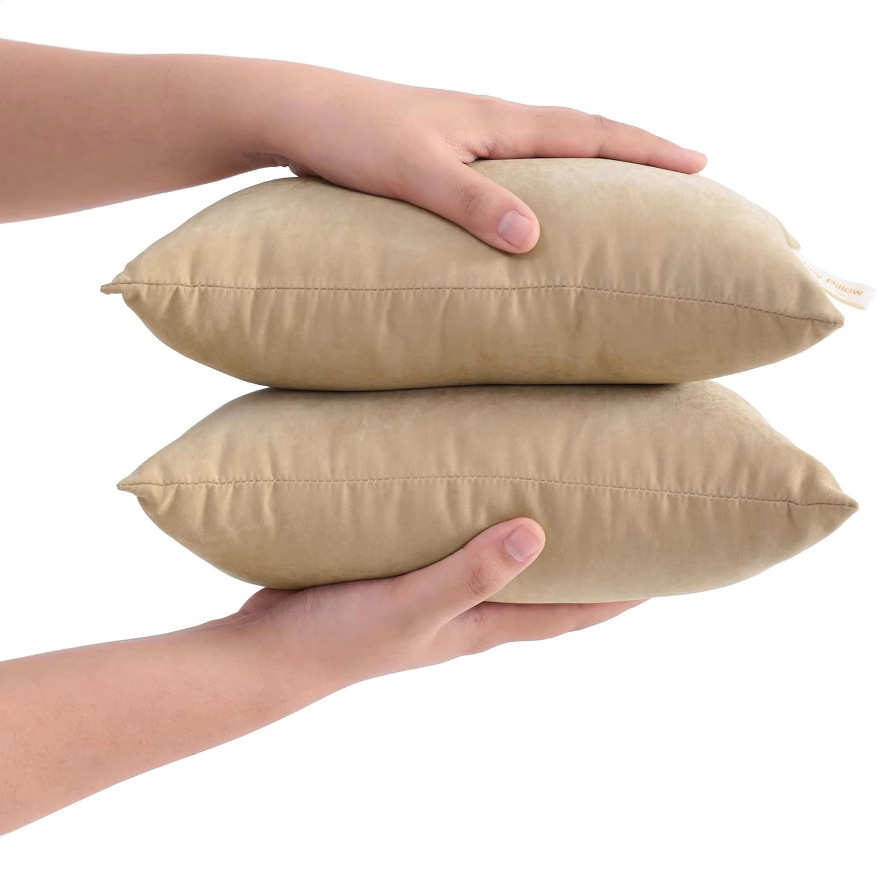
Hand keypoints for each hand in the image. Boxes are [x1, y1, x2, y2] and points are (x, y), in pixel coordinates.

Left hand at [1, 41, 704, 231]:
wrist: (287, 112)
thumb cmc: (347, 135)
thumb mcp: (414, 172)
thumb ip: (472, 203)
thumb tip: (536, 240)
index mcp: (495, 120)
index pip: (591, 132)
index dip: (648, 150)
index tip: (702, 163)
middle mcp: (488, 124)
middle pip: (580, 137)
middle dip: (635, 158)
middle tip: (683, 183)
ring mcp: (465, 139)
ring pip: (546, 153)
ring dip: (591, 173)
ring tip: (626, 205)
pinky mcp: (438, 158)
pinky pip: (508, 171)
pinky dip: (541, 186)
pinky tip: (537, 214)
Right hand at [232, 517, 644, 696]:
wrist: (268, 651)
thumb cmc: (339, 637)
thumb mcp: (412, 606)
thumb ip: (470, 573)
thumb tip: (538, 531)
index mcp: (480, 625)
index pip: (570, 614)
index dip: (621, 596)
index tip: (667, 568)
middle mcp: (466, 608)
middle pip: (544, 585)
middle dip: (585, 556)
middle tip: (616, 507)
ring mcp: (432, 588)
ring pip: (497, 557)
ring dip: (530, 532)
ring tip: (552, 482)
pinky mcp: (398, 566)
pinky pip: (451, 539)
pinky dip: (472, 519)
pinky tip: (464, 484)